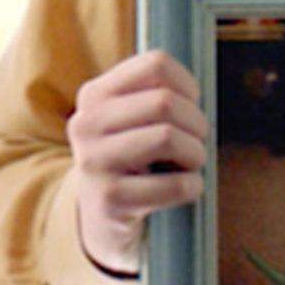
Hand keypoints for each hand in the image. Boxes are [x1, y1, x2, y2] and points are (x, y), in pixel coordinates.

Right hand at [65, 49, 208, 274]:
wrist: (102, 220)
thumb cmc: (131, 161)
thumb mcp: (130, 120)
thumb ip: (154, 93)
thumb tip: (195, 89)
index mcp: (94, 95)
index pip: (156, 64)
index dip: (188, 85)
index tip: (191, 106)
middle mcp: (86, 124)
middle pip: (164, 101)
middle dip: (196, 122)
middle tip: (198, 141)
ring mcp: (93, 162)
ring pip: (167, 137)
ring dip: (195, 153)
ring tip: (192, 164)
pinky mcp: (109, 199)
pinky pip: (172, 185)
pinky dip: (192, 186)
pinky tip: (188, 188)